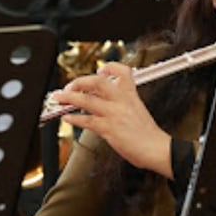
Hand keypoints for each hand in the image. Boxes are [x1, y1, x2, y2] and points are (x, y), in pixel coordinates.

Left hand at [51, 62, 172, 177]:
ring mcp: (115, 114)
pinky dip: (74, 119)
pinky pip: (87, 121)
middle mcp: (122, 101)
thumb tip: (103, 100)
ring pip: (87, 100)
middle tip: (70, 86)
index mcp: (132, 95)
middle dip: (80, 82)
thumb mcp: (137, 111)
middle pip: (98, 82)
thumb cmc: (148, 134)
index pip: (122, 71)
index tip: (99, 70)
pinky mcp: (109, 129)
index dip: (109, 67)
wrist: (157, 148)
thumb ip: (121, 103)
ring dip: (69, 98)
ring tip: (59, 98)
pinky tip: (68, 118)